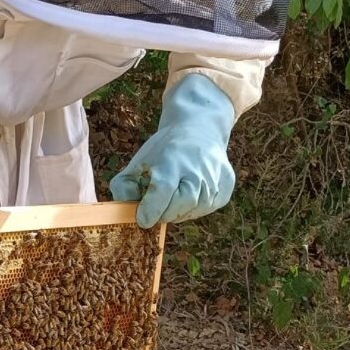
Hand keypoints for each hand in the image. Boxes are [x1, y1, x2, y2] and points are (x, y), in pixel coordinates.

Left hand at [110, 73, 235, 227]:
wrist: (198, 130)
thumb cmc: (163, 151)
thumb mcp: (138, 162)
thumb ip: (124, 187)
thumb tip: (125, 211)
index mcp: (172, 160)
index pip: (163, 190)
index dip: (151, 209)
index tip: (142, 219)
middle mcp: (198, 169)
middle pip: (180, 205)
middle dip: (164, 213)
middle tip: (155, 207)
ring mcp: (215, 179)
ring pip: (193, 211)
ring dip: (178, 211)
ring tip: (172, 195)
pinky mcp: (225, 188)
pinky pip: (206, 209)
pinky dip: (193, 208)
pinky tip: (187, 194)